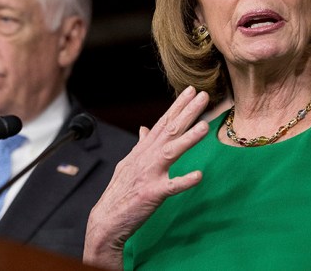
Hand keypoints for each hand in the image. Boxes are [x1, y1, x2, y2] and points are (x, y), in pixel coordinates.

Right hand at [83, 86, 209, 269]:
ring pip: (171, 152)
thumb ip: (140, 145)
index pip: (162, 123)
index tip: (190, 90)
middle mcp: (146, 158)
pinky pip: (171, 187)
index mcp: (143, 150)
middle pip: (170, 131)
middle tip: (203, 95)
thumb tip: (144, 128)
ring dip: (188, 139)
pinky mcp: (152, 194)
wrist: (106, 219)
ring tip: (204, 126)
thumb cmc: (120, 191)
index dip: (177, 106)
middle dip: (187, 112)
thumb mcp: (128, 163)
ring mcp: (149, 175)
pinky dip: (184, 181)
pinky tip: (198, 175)